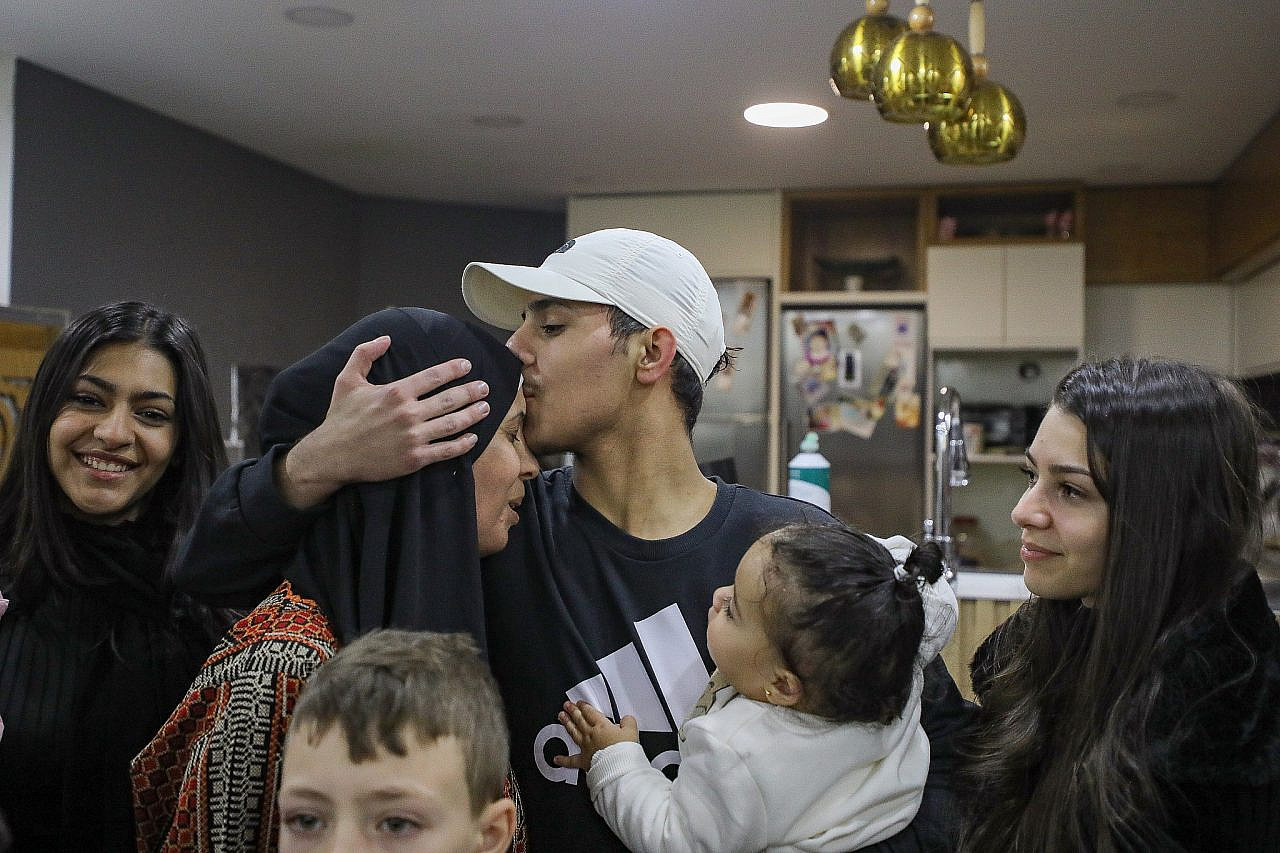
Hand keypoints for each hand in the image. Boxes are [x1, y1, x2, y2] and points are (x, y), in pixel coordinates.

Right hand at [276, 336, 490, 508]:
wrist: (332, 456)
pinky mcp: (415, 459)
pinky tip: (473, 438)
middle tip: (484, 387)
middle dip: (471, 391)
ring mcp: (414, 438)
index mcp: (396, 392)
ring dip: (473, 415)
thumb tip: (385, 338)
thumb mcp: (346, 379)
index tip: (467, 365)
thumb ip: (364, 354)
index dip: (454, 369)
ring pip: (453, 424)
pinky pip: (446, 450)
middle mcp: (409, 413)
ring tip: (485, 408)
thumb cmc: (340, 418)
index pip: (434, 376)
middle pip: (450, 399)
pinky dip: (463, 444)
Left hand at [553, 701, 637, 770]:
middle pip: (579, 720)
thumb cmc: (623, 751)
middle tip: (566, 705)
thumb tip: (627, 719)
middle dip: (572, 711)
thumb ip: (628, 722)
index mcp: (602, 726)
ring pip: (573, 733)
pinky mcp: (584, 761)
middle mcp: (591, 735)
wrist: (618, 768)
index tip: (580, 703)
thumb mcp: (631, 732)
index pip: (590, 713)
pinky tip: (557, 759)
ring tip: (561, 718)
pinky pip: (571, 761)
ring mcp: (586, 748)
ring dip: (567, 724)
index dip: (584, 706)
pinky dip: (563, 760)